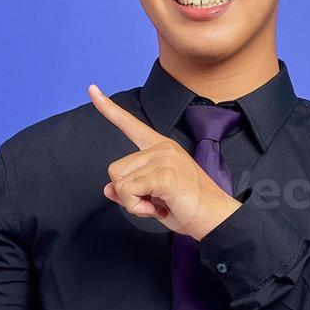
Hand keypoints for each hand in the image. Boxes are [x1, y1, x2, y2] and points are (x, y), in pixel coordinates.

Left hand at [88, 83, 240, 240]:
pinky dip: (138, 208)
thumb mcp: (153, 198)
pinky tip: (160, 208)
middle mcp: (161, 147)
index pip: (130, 124)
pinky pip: (129, 193)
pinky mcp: (164, 173)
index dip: (108, 108)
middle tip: (156, 202)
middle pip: (115, 170)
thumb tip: (108, 189)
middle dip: (128, 194)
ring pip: (119, 183)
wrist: (217, 220)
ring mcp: (164, 158)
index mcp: (160, 147)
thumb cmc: (190, 208)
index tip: (91, 89)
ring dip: (134, 202)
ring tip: (161, 204)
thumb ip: (130, 189)